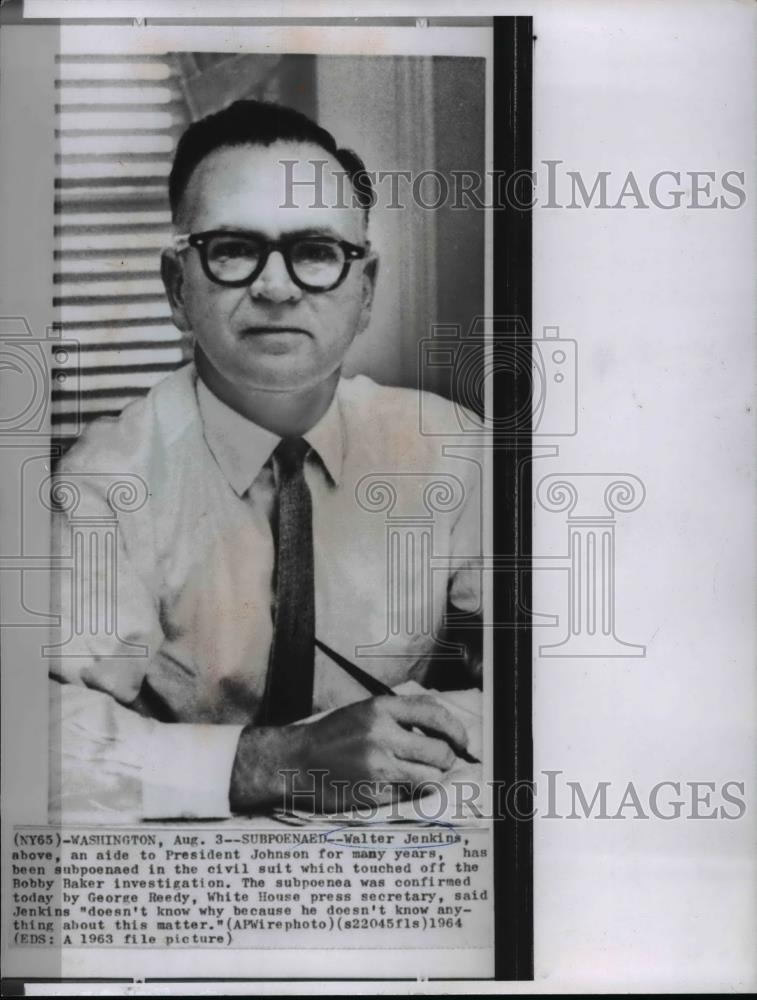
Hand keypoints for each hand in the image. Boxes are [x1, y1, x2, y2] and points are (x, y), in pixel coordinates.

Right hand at [229, 694, 470, 813]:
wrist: (294, 761)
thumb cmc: (332, 735)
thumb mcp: (364, 711)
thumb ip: (400, 715)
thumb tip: (442, 729)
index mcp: (379, 709)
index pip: (434, 714)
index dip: (456, 730)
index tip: (461, 741)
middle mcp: (381, 736)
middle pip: (440, 752)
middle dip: (445, 760)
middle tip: (438, 762)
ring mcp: (377, 767)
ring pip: (430, 778)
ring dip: (431, 779)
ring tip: (419, 776)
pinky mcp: (372, 794)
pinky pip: (408, 797)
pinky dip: (408, 794)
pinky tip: (394, 787)